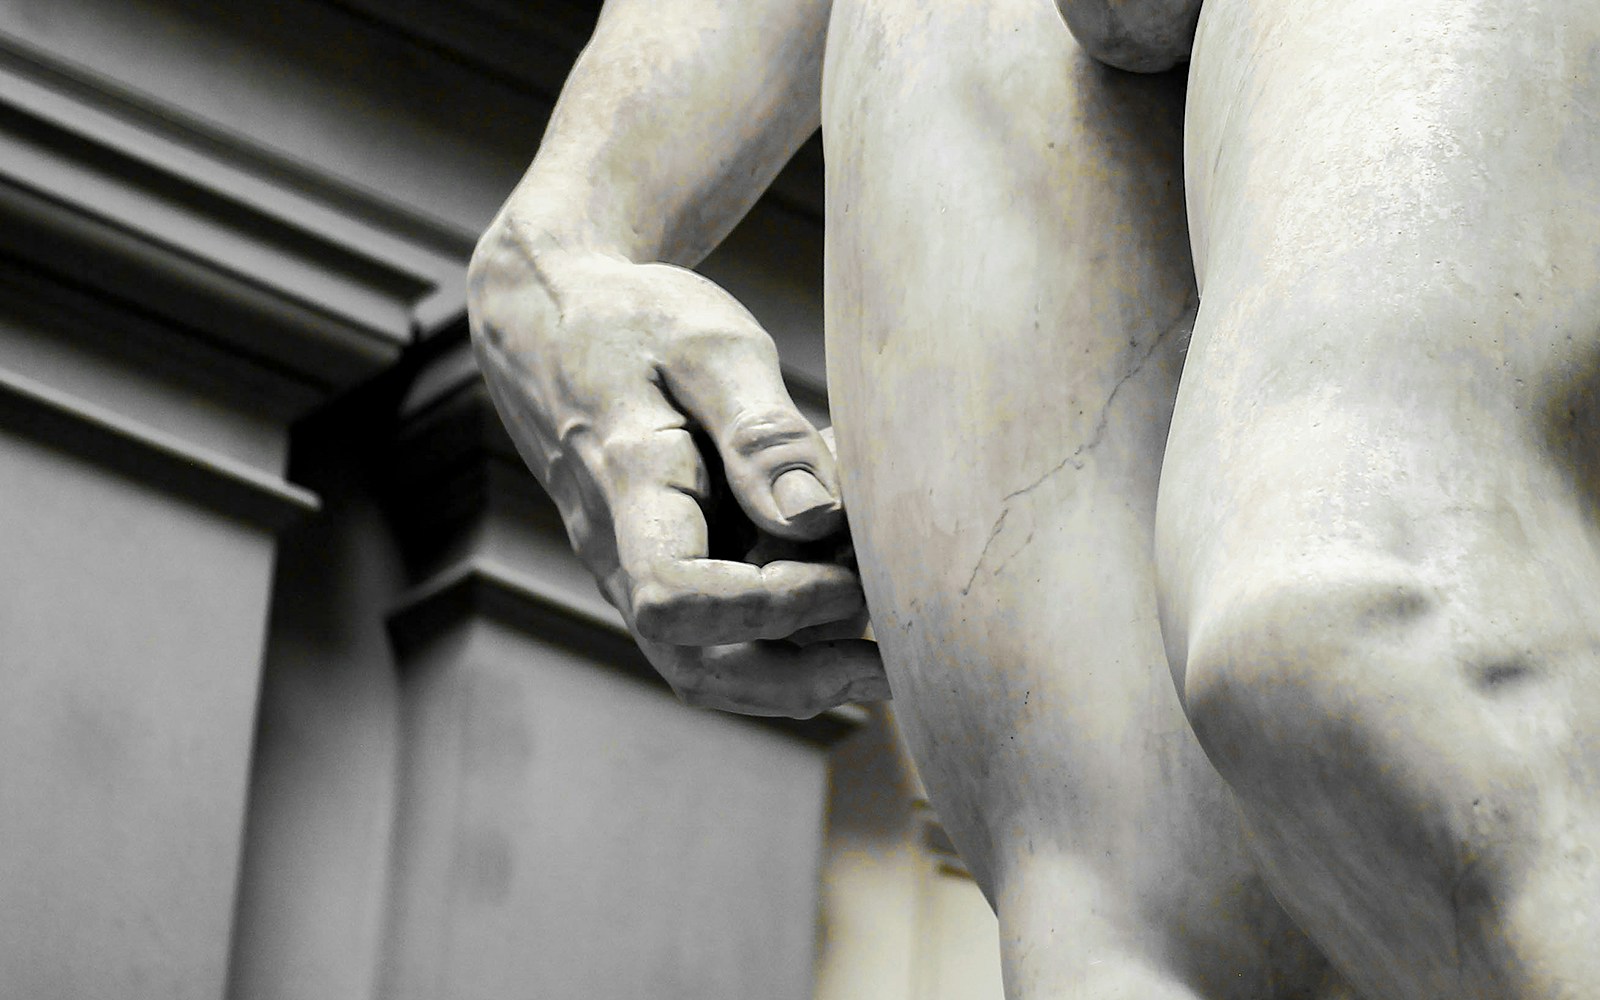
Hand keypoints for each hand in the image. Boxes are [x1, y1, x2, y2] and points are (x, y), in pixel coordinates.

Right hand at [467, 224, 888, 717]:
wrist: (553, 325)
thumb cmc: (637, 322)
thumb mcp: (708, 346)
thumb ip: (761, 433)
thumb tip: (818, 520)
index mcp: (628, 483)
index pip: (674, 598)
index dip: (766, 610)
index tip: (845, 577)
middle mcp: (620, 549)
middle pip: (693, 665)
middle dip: (797, 681)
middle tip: (892, 667)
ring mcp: (635, 567)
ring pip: (708, 663)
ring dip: (798, 671)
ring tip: (886, 641)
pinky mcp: (663, 567)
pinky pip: (717, 631)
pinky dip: (786, 634)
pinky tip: (848, 591)